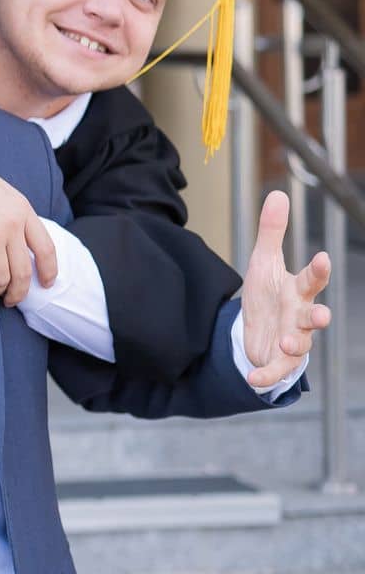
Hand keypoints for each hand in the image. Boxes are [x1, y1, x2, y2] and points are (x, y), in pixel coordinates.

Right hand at [0, 127, 57, 300]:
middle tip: (10, 299)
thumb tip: (18, 230)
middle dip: (18, 291)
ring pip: (1, 278)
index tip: (46, 284)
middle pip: (23, 271)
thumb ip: (9, 210)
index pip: (46, 248)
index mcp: (20, 208)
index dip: (49, 270)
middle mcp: (11, 224)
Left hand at [240, 191, 330, 388]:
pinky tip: (252, 379)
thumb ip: (272, 231)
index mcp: (297, 291)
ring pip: (300, 345)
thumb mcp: (264, 261)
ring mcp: (291, 340)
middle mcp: (299, 317)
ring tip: (286, 343)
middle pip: (313, 317)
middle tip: (321, 315)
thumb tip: (278, 194)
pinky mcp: (277, 361)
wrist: (257, 330)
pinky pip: (275, 371)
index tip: (321, 258)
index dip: (318, 271)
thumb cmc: (268, 294)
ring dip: (295, 345)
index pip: (312, 280)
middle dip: (318, 317)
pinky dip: (265, 376)